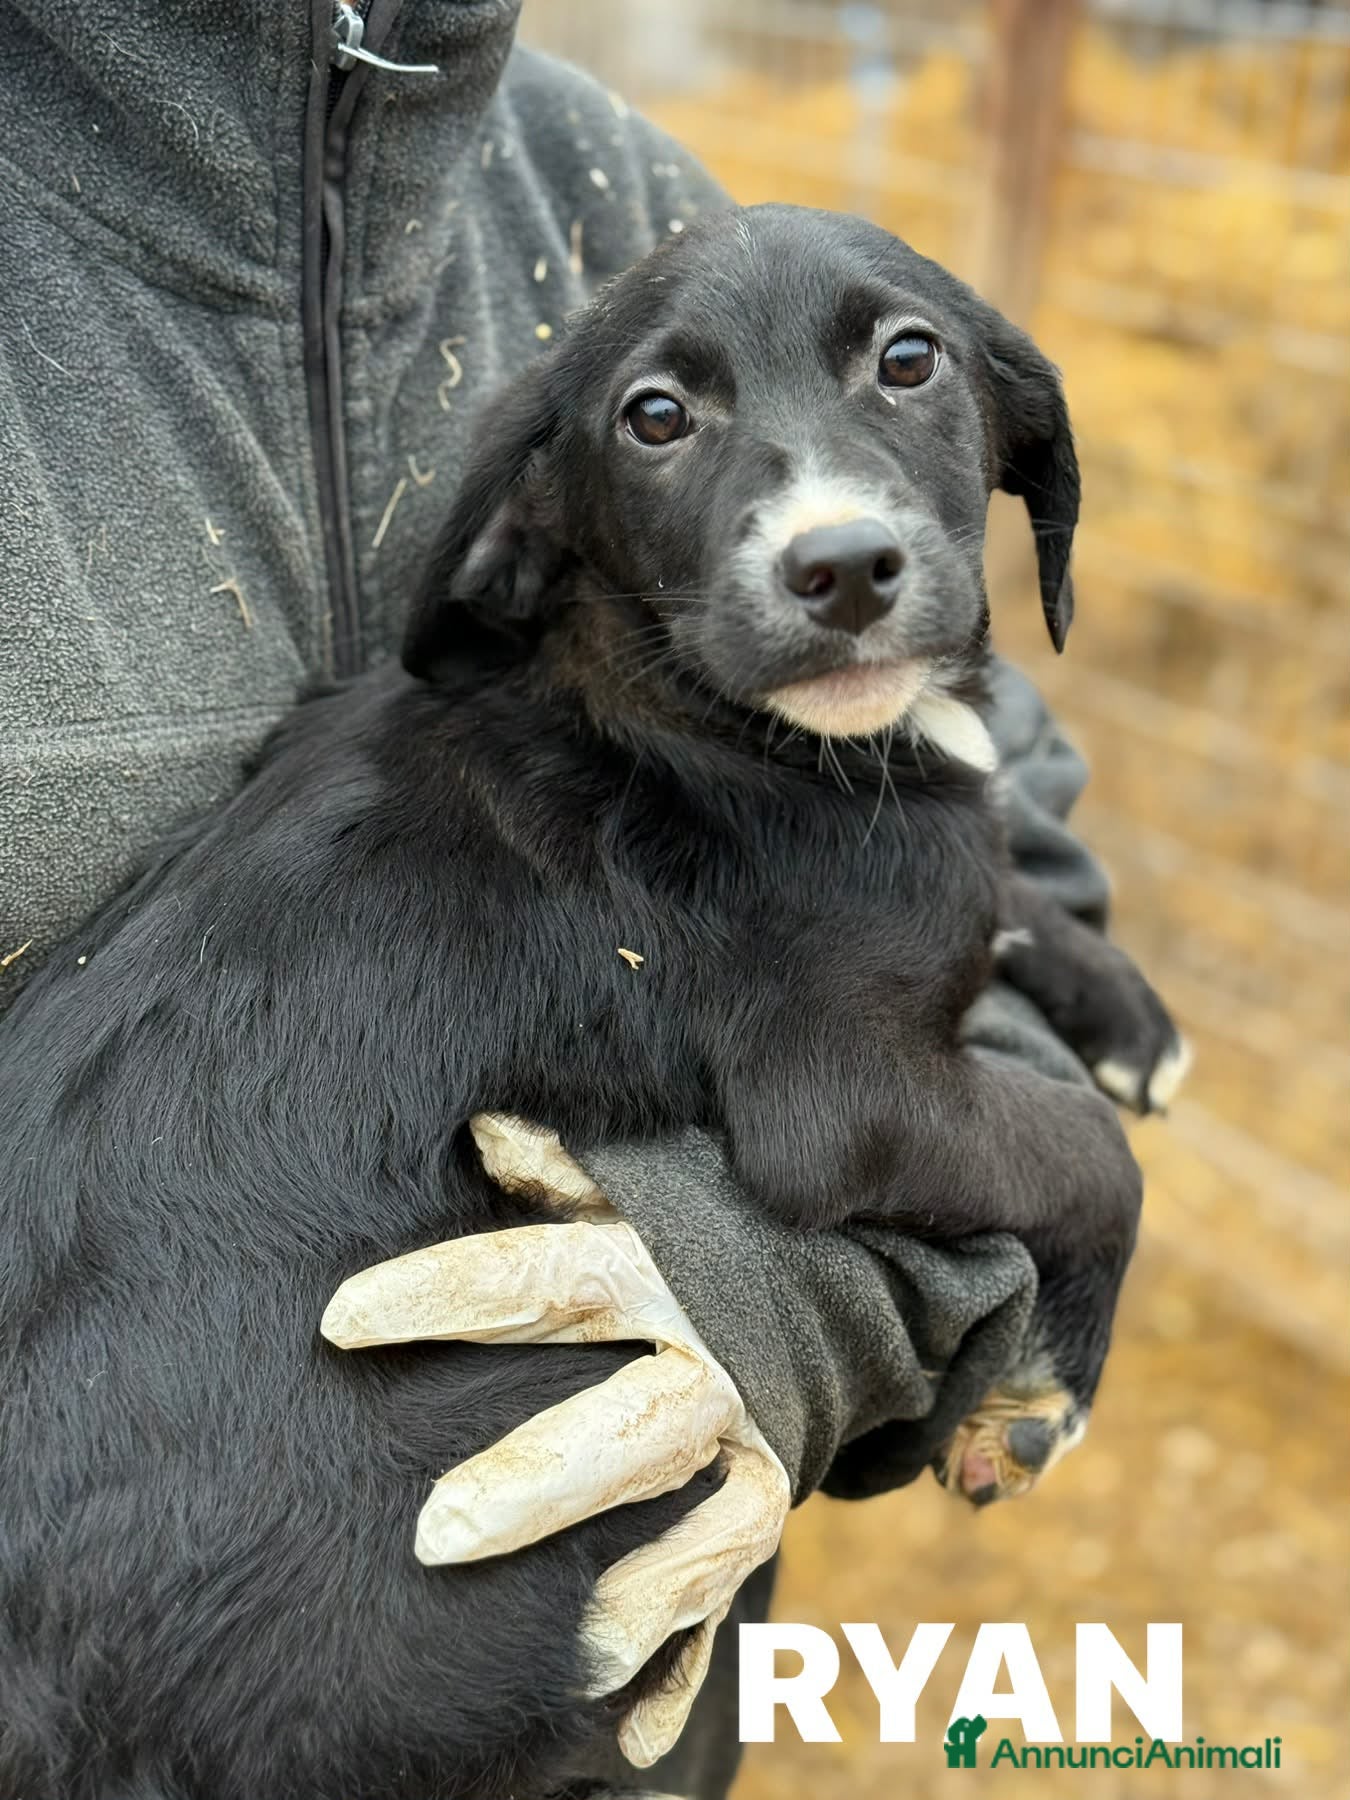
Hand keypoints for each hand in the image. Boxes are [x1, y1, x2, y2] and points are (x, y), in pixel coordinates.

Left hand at [320, 1113, 790, 1767]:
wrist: (852, 1282)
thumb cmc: (713, 1231)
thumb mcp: (649, 1183)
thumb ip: (564, 1169)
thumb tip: (477, 1127)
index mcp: (657, 1272)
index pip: (538, 1282)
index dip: (443, 1295)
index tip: (340, 1321)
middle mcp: (707, 1368)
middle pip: (624, 1427)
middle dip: (538, 1479)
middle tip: (435, 1532)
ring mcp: (750, 1450)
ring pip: (700, 1531)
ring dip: (640, 1595)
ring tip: (573, 1655)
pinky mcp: (768, 1511)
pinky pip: (730, 1600)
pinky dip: (686, 1671)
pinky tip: (634, 1744)